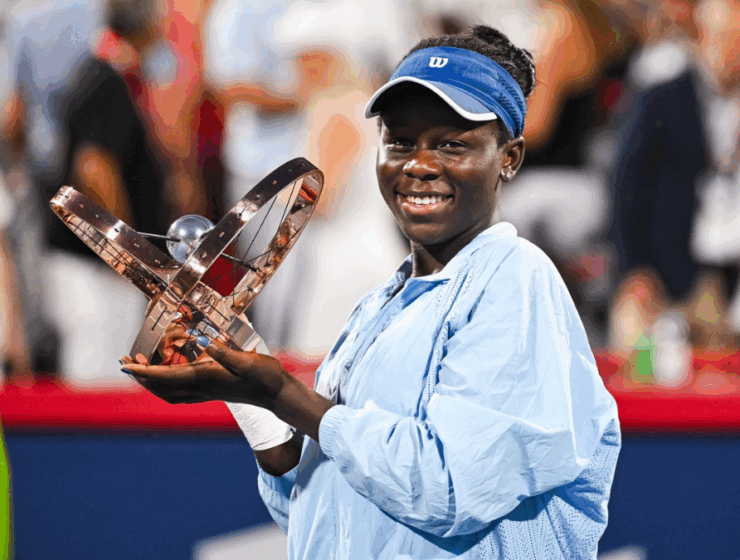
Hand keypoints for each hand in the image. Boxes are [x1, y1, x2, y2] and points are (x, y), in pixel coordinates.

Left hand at [121, 338, 286, 408]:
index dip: (144, 372)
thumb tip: (206, 343)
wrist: (276, 394)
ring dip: (150, 382)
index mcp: (207, 377)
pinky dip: (165, 385)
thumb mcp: (249, 361)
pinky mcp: (211, 391)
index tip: (125, 366)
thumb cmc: (265, 376)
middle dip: (141, 377)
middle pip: (161, 387)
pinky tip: (166, 376)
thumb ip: (227, 354)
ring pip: (168, 392)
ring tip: (140, 367)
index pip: (167, 377)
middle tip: (125, 362)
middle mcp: (202, 388)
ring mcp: (206, 392)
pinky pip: (180, 393)